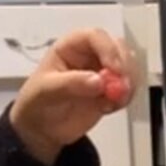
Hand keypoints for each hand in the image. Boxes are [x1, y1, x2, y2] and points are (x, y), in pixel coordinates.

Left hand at [10, 29, 139, 165]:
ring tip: (116, 100)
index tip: (114, 68)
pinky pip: (128, 88)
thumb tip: (98, 81)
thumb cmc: (36, 102)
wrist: (41, 128)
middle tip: (122, 85)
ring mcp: (102, 72)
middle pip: (118, 48)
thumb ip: (70, 84)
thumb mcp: (46, 91)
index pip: (94, 37)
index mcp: (70, 47)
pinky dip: (126, 97)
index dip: (108, 49)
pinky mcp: (111, 90)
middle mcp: (90, 55)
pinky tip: (111, 107)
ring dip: (129, 82)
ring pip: (128, 67)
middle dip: (125, 65)